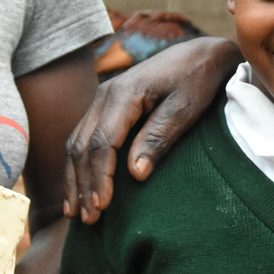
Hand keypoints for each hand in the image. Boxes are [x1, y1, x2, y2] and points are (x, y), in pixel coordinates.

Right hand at [65, 36, 238, 222]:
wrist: (198, 54)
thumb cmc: (196, 81)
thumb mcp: (185, 108)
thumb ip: (159, 137)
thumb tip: (135, 173)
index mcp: (124, 94)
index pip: (103, 142)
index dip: (100, 177)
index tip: (102, 207)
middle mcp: (104, 94)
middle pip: (82, 146)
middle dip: (83, 184)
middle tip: (88, 220)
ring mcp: (100, 99)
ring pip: (76, 143)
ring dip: (75, 179)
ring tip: (76, 214)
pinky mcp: (103, 107)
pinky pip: (81, 138)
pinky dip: (77, 166)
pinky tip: (78, 190)